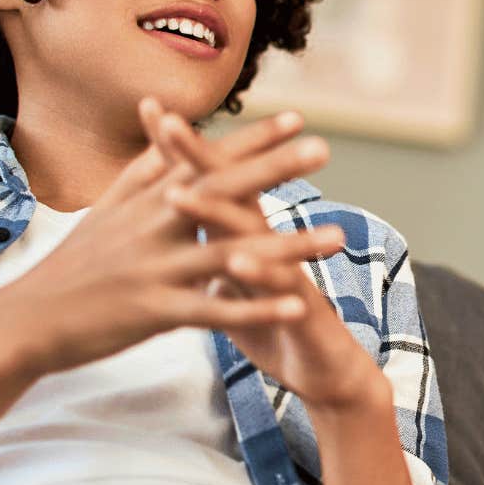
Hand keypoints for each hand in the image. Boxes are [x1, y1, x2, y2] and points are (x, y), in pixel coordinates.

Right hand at [0, 108, 342, 381]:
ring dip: (288, 246)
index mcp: (148, 199)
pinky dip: (257, 307)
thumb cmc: (75, 264)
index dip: (252, 139)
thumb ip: (144, 167)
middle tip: (324, 148)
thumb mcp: (107, 209)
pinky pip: (215, 310)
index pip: (205, 159)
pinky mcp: (154, 311)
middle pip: (221, 189)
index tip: (298, 118)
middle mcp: (154, 223)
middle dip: (274, 167)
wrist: (26, 320)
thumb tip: (162, 118)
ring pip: (231, 252)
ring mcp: (155, 267)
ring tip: (338, 236)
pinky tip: (297, 305)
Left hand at [138, 100, 388, 412]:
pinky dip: (259, 277)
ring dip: (216, 213)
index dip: (181, 151)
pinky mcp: (302, 310)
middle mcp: (266, 243)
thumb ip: (213, 254)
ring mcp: (286, 273)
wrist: (330, 373)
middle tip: (170, 124)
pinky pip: (278, 290)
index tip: (153, 111)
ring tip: (180, 193)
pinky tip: (237, 265)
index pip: (211, 182)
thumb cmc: (277, 326)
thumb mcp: (236, 288)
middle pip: (231, 191)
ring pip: (250, 235)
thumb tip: (189, 230)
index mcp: (245, 236)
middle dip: (200, 157)